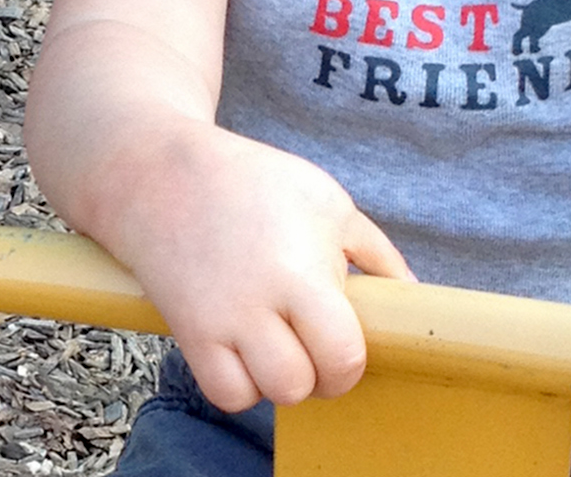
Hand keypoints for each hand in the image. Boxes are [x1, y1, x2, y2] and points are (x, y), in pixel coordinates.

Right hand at [109, 122, 411, 412]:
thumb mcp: (326, 201)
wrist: (160, 175)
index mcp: (300, 270)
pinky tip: (248, 354)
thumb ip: (376, 252)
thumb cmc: (253, 183)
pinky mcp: (187, 332)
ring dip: (280, 382)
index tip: (344, 344)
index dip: (350, 362)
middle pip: (300, 383)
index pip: (341, 353)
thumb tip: (410, 295)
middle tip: (314, 346)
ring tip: (281, 347)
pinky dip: (242, 386)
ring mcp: (218, 321)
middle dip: (318, 376)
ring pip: (263, 395)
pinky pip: (224, 392)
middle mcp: (256, 303)